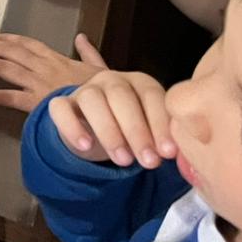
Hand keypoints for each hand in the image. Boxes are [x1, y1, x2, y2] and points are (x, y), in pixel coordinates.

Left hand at [0, 32, 106, 111]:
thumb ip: (88, 52)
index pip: (29, 43)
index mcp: (57, 58)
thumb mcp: (100, 68)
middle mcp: (44, 66)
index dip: (10, 39)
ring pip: (5, 68)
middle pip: (11, 51)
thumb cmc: (106, 93)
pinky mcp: (35, 101)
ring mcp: (38, 83)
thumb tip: (82, 37)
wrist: (109, 111)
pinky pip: (8, 97)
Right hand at [48, 70, 175, 167]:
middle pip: (121, 97)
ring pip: (92, 100)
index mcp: (139, 82)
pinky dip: (72, 126)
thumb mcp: (152, 130)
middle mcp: (111, 80)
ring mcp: (84, 90)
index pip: (151, 96)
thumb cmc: (133, 131)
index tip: (169, 153)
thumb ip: (164, 135)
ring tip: (123, 160)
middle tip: (149, 162)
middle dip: (137, 131)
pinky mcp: (62, 104)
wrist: (96, 132)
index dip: (160, 124)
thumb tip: (181, 154)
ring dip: (109, 131)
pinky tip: (85, 146)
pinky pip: (60, 109)